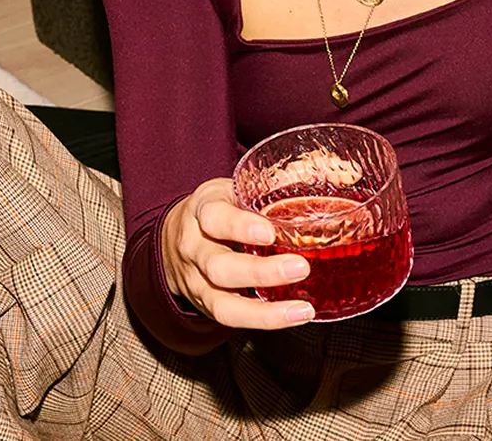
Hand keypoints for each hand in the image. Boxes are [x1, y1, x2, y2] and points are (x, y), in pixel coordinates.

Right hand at [161, 178, 314, 328]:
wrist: (171, 239)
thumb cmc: (215, 210)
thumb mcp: (230, 190)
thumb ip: (263, 189)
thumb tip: (320, 170)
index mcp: (201, 210)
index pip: (214, 217)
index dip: (240, 226)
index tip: (269, 231)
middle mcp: (194, 248)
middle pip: (219, 266)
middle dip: (260, 272)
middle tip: (300, 267)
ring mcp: (197, 281)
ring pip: (223, 303)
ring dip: (266, 311)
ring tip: (302, 309)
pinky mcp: (206, 305)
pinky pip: (232, 319)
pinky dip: (264, 321)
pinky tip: (293, 316)